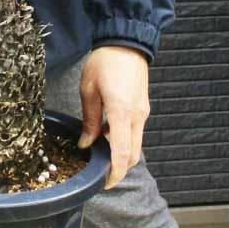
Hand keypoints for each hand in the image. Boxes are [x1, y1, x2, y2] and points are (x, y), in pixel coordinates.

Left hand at [78, 46, 150, 188]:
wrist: (126, 43)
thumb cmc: (105, 62)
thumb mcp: (88, 89)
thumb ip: (89, 119)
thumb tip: (86, 143)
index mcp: (121, 112)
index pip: (121, 152)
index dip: (114, 173)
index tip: (105, 184)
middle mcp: (136, 116)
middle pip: (132, 155)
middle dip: (119, 169)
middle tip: (101, 174)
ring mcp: (142, 113)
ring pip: (135, 145)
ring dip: (121, 155)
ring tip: (101, 153)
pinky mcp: (142, 108)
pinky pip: (135, 132)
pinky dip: (124, 141)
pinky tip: (107, 135)